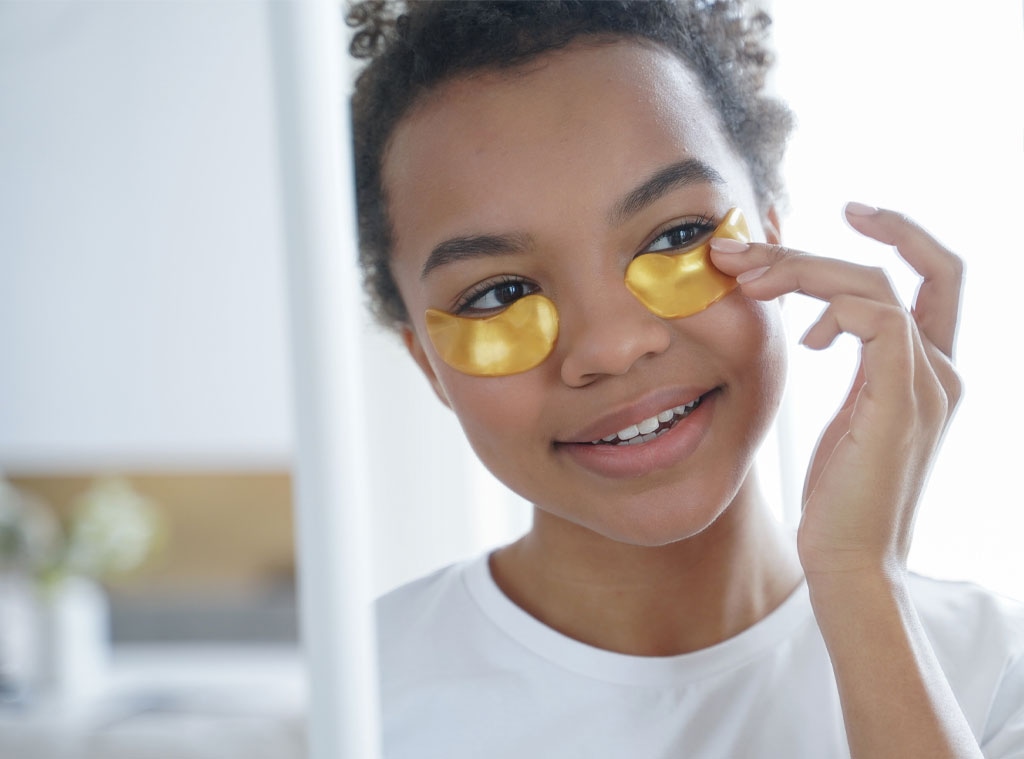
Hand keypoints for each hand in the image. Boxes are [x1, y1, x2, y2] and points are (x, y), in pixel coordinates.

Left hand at [710, 203, 963, 579]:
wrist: (850, 561)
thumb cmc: (840, 494)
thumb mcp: (846, 413)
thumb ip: (847, 362)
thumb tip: (815, 323)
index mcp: (929, 368)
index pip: (936, 275)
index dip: (902, 232)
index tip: (848, 209)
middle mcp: (940, 369)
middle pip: (893, 271)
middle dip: (810, 251)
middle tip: (742, 252)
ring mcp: (927, 385)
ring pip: (875, 287)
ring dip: (801, 272)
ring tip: (745, 283)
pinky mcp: (901, 403)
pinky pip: (882, 323)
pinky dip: (835, 309)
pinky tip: (802, 337)